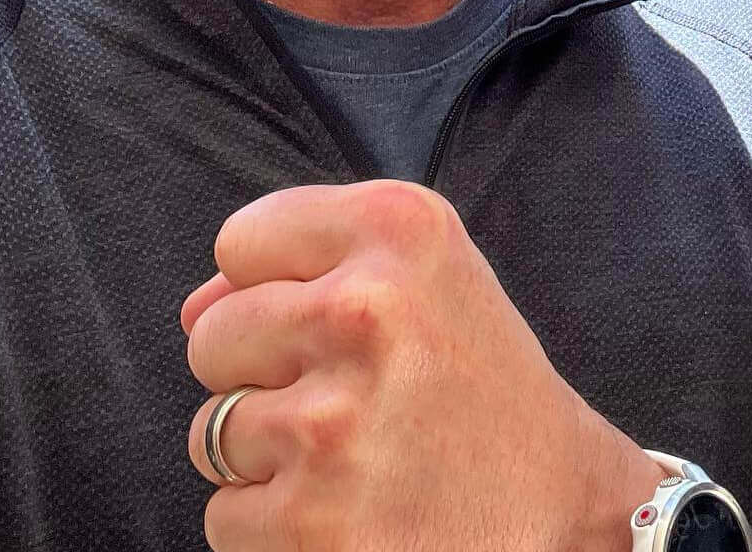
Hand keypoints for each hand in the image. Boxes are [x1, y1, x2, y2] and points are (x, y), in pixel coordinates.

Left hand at [182, 180, 659, 551]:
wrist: (559, 510)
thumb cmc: (480, 386)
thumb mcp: (425, 281)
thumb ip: (306, 265)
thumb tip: (192, 308)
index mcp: (403, 228)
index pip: (243, 239)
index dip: (279, 286)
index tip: (342, 319)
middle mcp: (366, 306)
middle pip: (212, 332)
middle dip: (262, 371)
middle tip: (353, 394)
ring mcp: (333, 417)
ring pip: (211, 428)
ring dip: (269, 453)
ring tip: (359, 455)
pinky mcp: (307, 517)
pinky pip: (225, 515)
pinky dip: (275, 524)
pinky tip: (351, 511)